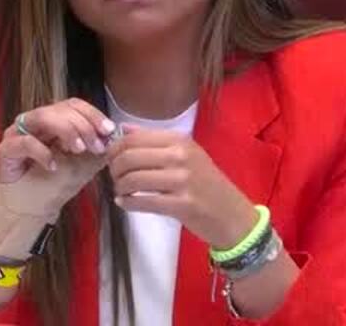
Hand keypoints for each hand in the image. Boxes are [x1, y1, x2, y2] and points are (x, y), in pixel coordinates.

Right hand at [0, 98, 115, 219]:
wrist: (28, 210)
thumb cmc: (53, 186)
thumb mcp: (83, 167)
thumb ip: (95, 150)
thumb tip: (113, 135)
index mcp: (53, 123)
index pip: (73, 105)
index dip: (92, 114)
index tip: (108, 130)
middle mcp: (34, 123)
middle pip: (59, 108)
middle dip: (83, 125)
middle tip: (96, 146)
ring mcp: (18, 134)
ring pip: (42, 117)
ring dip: (66, 130)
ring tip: (78, 150)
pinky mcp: (5, 149)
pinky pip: (25, 142)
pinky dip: (43, 152)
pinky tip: (53, 166)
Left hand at [107, 128, 257, 248]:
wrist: (235, 217)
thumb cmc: (208, 185)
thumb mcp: (187, 155)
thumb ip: (154, 140)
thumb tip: (123, 128)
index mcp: (180, 140)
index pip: (133, 138)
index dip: (114, 149)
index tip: (110, 159)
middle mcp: (181, 156)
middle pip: (129, 157)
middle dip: (114, 169)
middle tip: (114, 177)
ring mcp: (183, 180)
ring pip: (133, 179)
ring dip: (119, 187)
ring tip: (121, 191)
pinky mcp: (182, 204)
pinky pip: (143, 201)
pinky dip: (128, 203)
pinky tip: (125, 203)